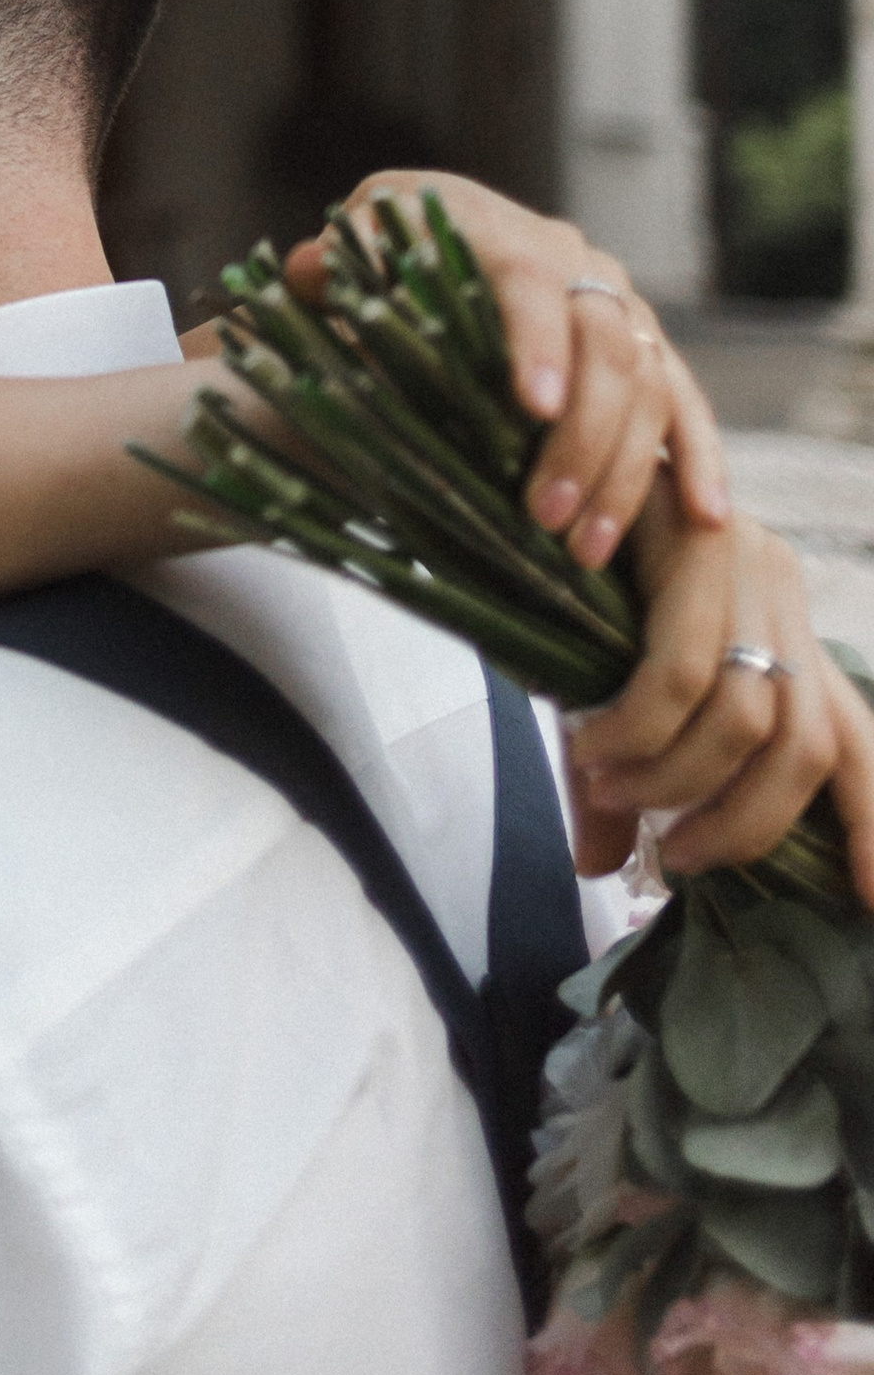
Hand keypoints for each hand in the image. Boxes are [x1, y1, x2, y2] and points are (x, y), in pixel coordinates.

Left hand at [290, 172, 729, 570]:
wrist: (430, 246)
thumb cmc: (381, 257)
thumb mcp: (350, 253)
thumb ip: (332, 267)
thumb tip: (306, 270)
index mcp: (497, 229)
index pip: (529, 280)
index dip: (536, 342)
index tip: (533, 409)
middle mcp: (574, 262)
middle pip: (604, 345)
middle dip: (583, 437)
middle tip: (547, 516)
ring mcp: (620, 308)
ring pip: (649, 385)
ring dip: (626, 471)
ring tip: (587, 549)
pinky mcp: (648, 355)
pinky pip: (685, 405)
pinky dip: (699, 459)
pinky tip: (707, 517)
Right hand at [559, 482, 873, 903]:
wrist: (535, 473)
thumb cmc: (566, 586)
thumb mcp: (612, 690)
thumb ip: (626, 773)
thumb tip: (597, 869)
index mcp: (785, 632)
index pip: (854, 741)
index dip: (873, 827)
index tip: (868, 901)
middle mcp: (784, 595)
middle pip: (803, 746)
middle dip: (742, 824)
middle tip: (670, 855)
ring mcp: (747, 564)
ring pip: (744, 718)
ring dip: (672, 779)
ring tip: (608, 792)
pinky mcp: (696, 543)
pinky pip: (680, 673)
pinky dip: (634, 730)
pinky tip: (589, 746)